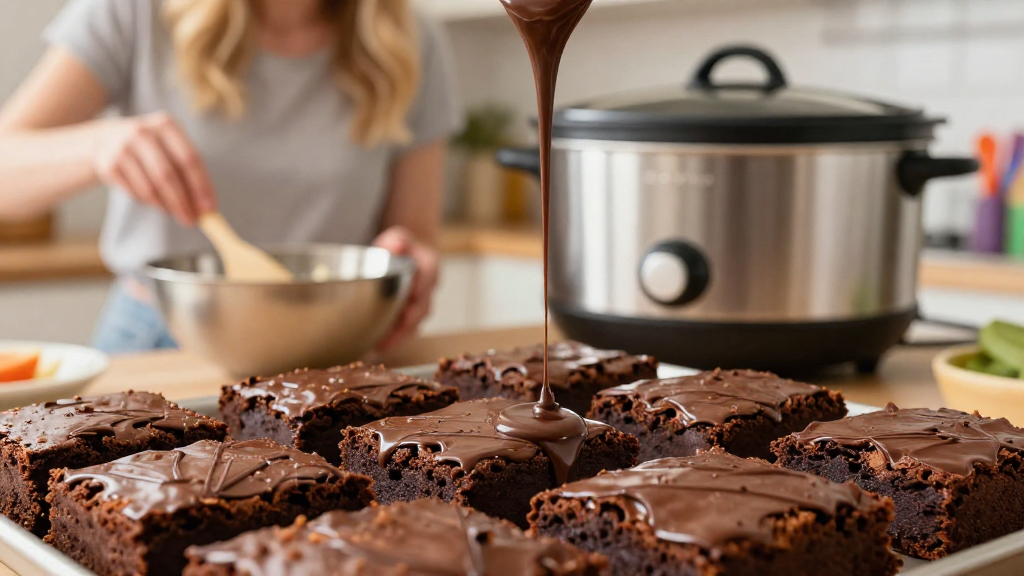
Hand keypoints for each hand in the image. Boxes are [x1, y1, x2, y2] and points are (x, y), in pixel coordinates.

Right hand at [93, 112, 215, 225]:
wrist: (104, 139)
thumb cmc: (150, 149)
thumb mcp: (169, 148)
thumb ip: (188, 173)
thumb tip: (207, 208)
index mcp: (166, 125)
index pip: (189, 158)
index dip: (201, 185)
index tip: (209, 209)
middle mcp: (143, 132)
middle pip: (167, 175)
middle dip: (182, 202)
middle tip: (191, 220)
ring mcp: (122, 147)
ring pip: (149, 188)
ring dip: (166, 206)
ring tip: (175, 212)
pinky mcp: (108, 164)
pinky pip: (135, 192)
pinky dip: (149, 202)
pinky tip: (154, 201)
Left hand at [373, 226, 439, 350]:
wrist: (403, 259)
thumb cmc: (399, 249)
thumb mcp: (397, 238)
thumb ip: (397, 241)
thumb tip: (396, 245)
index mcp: (428, 266)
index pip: (429, 275)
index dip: (422, 286)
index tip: (413, 294)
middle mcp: (428, 289)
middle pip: (423, 307)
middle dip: (409, 319)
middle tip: (395, 327)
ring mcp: (420, 307)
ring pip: (414, 324)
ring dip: (399, 336)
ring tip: (380, 345)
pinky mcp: (410, 320)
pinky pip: (405, 333)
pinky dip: (392, 342)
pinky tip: (374, 350)